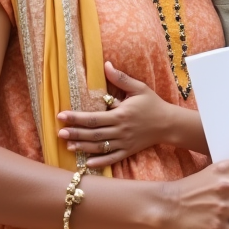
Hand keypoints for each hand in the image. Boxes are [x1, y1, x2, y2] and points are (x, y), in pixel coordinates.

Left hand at [58, 61, 184, 167]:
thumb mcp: (139, 88)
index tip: (62, 116)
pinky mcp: (128, 151)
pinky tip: (87, 163)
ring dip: (83, 147)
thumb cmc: (152, 104)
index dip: (76, 117)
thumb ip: (121, 78)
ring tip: (68, 146)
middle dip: (75, 133)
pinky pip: (112, 158)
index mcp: (120, 114)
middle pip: (93, 133)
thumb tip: (106, 64)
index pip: (93, 117)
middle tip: (59, 132)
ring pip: (100, 147)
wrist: (168, 123)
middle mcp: (120, 130)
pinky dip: (100, 162)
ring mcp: (124, 143)